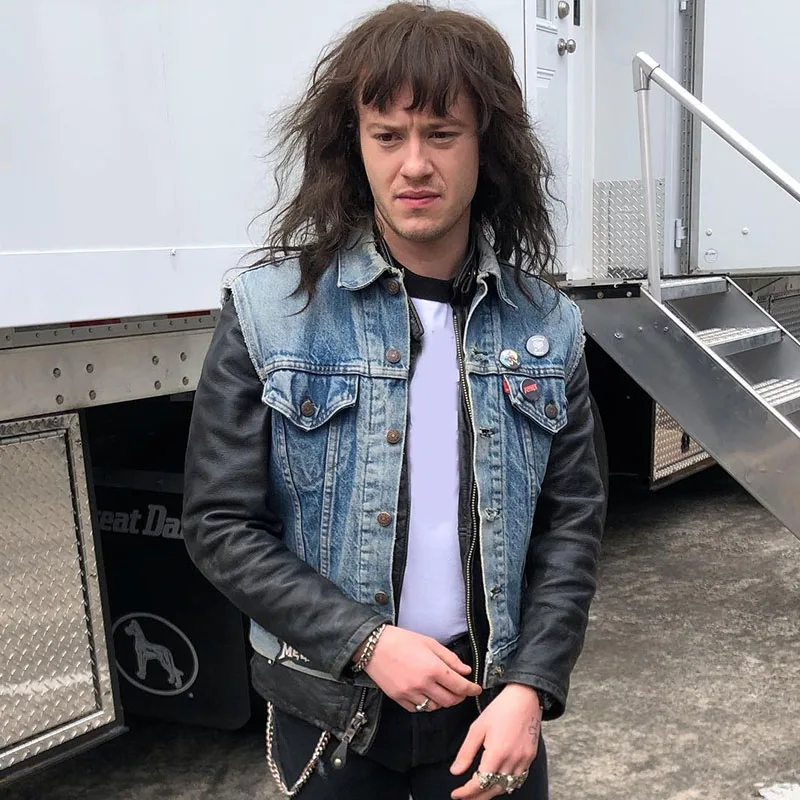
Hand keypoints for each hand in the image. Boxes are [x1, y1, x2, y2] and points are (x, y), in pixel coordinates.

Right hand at [363, 626, 481, 712]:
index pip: (459, 686)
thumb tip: (466, 671)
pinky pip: (418, 709)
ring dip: (442, 702)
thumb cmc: (401, 640)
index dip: (471, 689)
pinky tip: (426, 695)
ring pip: (435, 707)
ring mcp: (410, 694)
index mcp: (433, 668)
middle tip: (461, 690)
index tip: (476, 689)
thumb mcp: (430, 643)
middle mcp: (423, 684)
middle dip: (459, 697)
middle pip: (449, 701)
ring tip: (442, 691)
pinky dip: (426, 705)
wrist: (374, 646)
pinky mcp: (399, 699)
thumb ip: (450, 658)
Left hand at [449, 683, 541, 798]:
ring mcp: (523, 761)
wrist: (524, 698)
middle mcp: (512, 761)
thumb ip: (466, 752)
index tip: (456, 794)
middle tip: (464, 797)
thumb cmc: (500, 709)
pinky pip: (517, 779)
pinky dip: (505, 785)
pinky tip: (497, 782)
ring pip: (506, 787)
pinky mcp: (530, 758)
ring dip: (491, 792)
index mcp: (497, 753)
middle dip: (477, 797)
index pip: (480, 783)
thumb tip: (455, 771)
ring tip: (477, 792)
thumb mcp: (477, 727)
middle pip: (493, 790)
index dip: (466, 792)